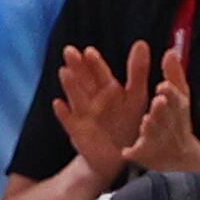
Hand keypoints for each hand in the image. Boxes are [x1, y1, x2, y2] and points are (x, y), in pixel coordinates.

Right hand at [49, 42, 156, 181]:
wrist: (119, 156)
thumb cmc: (128, 123)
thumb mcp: (136, 95)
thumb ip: (138, 70)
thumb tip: (141, 42)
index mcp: (107, 89)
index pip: (99, 72)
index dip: (94, 62)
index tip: (90, 50)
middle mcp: (92, 99)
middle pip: (83, 80)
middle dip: (77, 66)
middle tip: (70, 51)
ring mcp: (83, 114)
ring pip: (75, 96)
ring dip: (70, 85)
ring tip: (64, 71)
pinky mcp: (77, 131)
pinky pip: (69, 121)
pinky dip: (63, 113)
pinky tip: (58, 104)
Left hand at [122, 45, 199, 176]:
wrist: (177, 156)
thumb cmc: (176, 120)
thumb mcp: (179, 96)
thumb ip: (174, 74)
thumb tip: (171, 52)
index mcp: (176, 108)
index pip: (176, 99)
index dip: (171, 93)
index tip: (163, 86)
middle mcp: (168, 124)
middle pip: (166, 116)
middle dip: (163, 109)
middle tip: (158, 101)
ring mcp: (157, 140)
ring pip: (154, 133)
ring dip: (152, 127)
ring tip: (147, 120)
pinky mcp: (144, 155)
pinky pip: (138, 153)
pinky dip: (134, 152)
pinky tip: (126, 151)